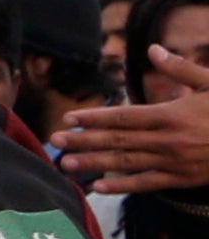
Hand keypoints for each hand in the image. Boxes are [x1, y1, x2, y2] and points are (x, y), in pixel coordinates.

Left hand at [51, 48, 208, 192]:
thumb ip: (180, 69)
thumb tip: (154, 50)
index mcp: (173, 113)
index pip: (125, 116)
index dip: (96, 118)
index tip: (70, 118)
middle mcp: (170, 139)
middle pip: (119, 140)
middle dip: (84, 141)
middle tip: (55, 143)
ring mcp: (175, 161)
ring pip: (128, 163)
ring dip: (95, 164)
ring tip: (67, 166)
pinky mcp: (183, 178)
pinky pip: (148, 183)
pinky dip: (123, 186)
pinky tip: (99, 187)